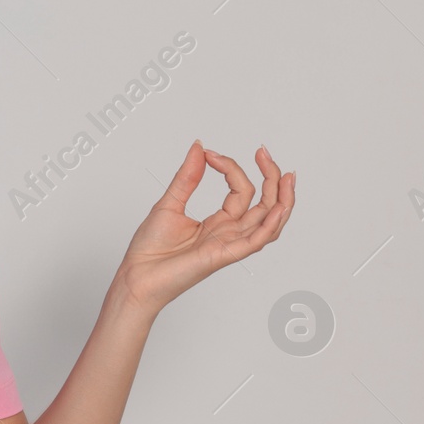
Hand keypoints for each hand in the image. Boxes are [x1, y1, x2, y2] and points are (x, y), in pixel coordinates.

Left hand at [111, 140, 295, 315]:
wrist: (137, 275)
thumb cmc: (150, 248)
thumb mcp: (169, 203)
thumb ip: (187, 177)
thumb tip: (198, 147)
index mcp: (219, 222)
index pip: (240, 191)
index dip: (230, 167)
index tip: (209, 153)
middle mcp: (229, 233)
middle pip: (264, 204)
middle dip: (271, 177)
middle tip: (263, 152)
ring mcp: (229, 244)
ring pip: (269, 222)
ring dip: (282, 199)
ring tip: (286, 174)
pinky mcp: (224, 256)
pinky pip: (256, 241)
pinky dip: (271, 224)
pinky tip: (279, 207)